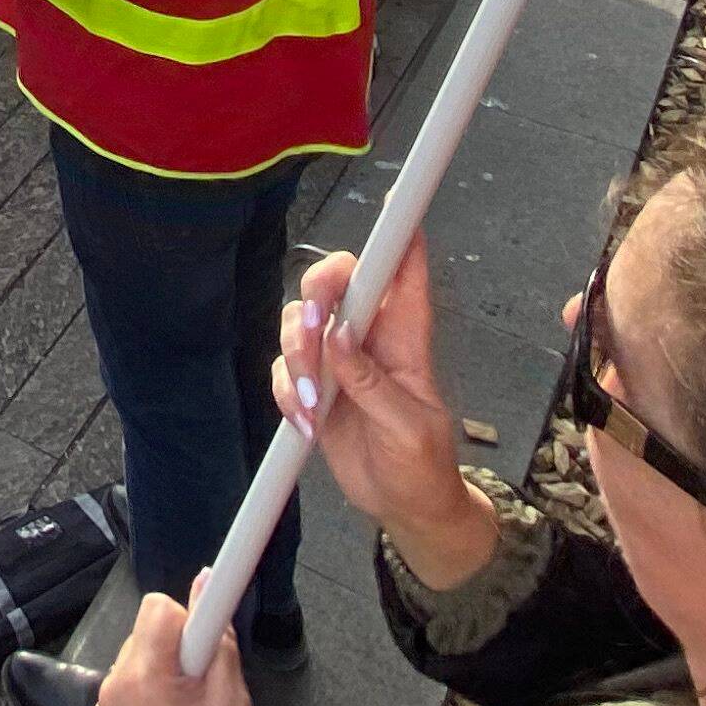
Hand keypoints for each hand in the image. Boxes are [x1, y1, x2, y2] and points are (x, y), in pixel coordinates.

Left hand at [82, 594, 260, 705]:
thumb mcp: (233, 698)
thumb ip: (218, 637)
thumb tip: (207, 586)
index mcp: (142, 676)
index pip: (157, 608)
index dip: (189, 619)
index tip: (205, 630)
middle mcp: (108, 693)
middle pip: (142, 641)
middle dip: (172, 656)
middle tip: (201, 692)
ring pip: (129, 675)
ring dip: (153, 686)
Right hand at [277, 245, 494, 573]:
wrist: (402, 505)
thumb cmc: (423, 464)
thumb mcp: (411, 429)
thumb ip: (374, 384)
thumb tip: (340, 339)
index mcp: (407, 335)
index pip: (405, 270)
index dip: (401, 231)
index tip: (396, 199)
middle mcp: (368, 335)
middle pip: (336, 280)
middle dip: (317, 294)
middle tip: (314, 329)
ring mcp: (336, 357)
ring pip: (299, 320)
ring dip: (296, 355)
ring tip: (314, 403)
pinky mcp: (312, 383)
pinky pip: (282, 367)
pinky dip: (287, 392)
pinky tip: (307, 424)